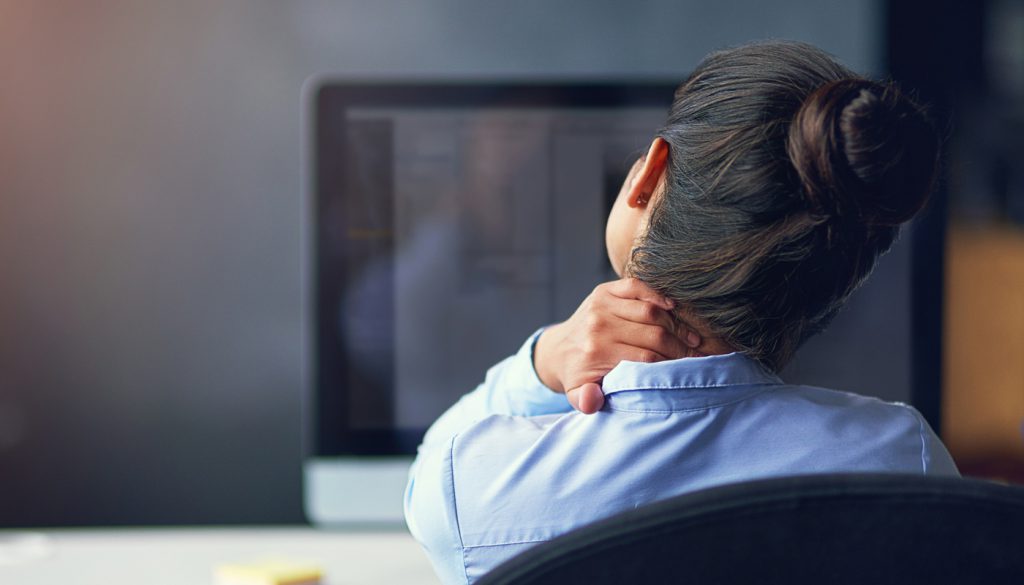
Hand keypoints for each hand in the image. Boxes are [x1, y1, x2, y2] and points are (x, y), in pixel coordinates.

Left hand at [533, 278, 702, 414]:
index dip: (671, 365)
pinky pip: (637, 286)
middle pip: (653, 334)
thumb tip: (593, 401)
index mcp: (595, 352)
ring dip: (676, 325)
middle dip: (679, 347)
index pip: (646, 358)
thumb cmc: (578, 375)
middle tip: (696, 356)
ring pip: (651, 311)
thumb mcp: (578, 394)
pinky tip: (674, 307)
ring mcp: (601, 304)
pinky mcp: (604, 290)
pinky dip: (658, 294)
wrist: (558, 349)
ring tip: (691, 339)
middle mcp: (599, 326)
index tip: (689, 371)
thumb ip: (586, 401)